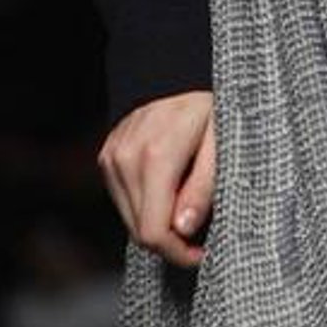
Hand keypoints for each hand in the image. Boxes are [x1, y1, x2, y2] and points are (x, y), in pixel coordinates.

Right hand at [99, 91, 215, 269]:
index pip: (154, 232)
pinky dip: (145, 206)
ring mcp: (111, 157)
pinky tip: (168, 190)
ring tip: (186, 207)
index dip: (177, 253)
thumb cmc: (207, 107)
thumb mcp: (220, 144)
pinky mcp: (106, 157)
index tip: (200, 253)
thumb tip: (184, 229)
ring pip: (129, 219)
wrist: (176, 72)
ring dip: (157, 224)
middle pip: (139, 231)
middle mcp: (126, 159)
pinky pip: (123, 200)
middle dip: (170, 242)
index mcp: (156, 157)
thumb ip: (203, 188)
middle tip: (199, 236)